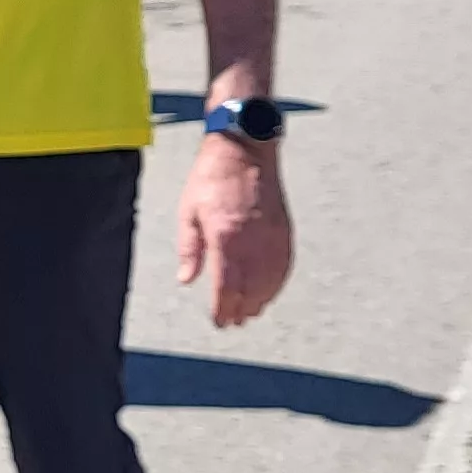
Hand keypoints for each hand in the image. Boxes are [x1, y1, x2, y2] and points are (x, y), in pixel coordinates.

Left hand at [176, 133, 294, 327]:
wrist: (245, 150)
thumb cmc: (211, 178)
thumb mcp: (188, 212)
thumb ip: (189, 249)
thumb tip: (186, 280)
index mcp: (226, 237)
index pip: (227, 286)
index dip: (224, 308)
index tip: (219, 322)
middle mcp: (253, 241)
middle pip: (251, 289)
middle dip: (242, 310)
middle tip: (233, 322)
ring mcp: (272, 236)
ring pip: (271, 281)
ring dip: (261, 301)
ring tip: (250, 313)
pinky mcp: (284, 230)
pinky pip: (284, 266)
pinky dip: (277, 284)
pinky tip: (269, 292)